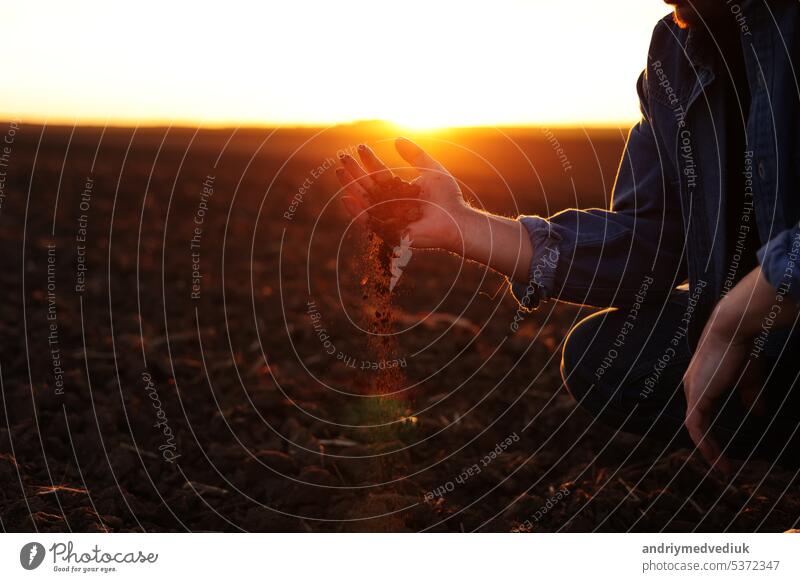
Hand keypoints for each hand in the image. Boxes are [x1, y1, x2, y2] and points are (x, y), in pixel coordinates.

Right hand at [336, 138, 469, 250]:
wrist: (456, 220)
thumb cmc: (448, 198)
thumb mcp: (431, 170)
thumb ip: (415, 155)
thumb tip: (397, 139)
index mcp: (398, 189)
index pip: (379, 173)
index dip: (369, 160)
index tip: (360, 147)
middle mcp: (390, 203)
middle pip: (367, 186)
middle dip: (354, 171)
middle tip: (342, 156)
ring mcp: (387, 217)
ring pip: (364, 201)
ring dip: (350, 186)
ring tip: (339, 171)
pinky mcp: (387, 231)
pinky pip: (368, 222)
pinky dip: (356, 211)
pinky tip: (346, 197)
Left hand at [682, 315, 747, 473]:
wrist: (733, 331)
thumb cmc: (741, 349)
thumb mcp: (748, 378)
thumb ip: (749, 395)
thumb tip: (756, 413)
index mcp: (702, 382)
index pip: (702, 412)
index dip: (712, 431)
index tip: (726, 448)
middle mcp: (693, 388)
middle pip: (697, 423)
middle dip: (709, 445)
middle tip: (724, 464)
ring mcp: (692, 392)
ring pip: (695, 428)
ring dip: (708, 449)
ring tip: (723, 467)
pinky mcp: (696, 396)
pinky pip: (695, 426)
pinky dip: (704, 443)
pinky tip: (715, 457)